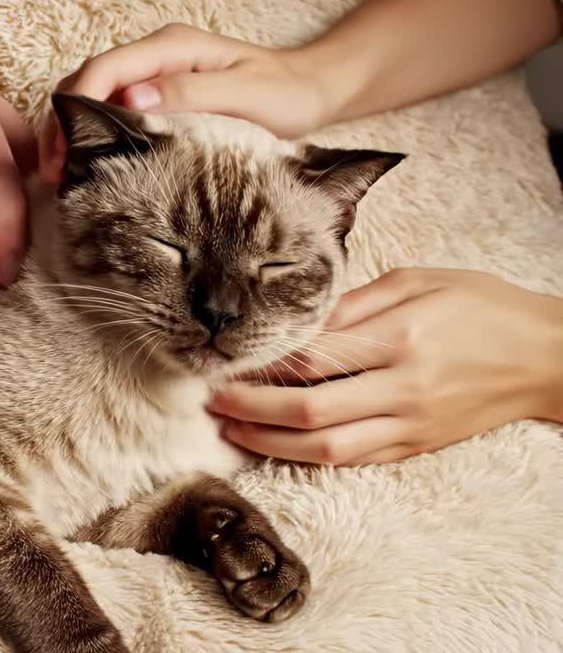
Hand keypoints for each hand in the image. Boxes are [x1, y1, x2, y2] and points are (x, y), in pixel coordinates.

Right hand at [41, 24, 331, 178]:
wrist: (312, 93)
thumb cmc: (285, 95)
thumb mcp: (243, 97)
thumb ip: (189, 95)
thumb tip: (132, 103)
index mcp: (172, 47)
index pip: (104, 69)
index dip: (76, 108)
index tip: (65, 151)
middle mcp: (156, 56)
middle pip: (87, 82)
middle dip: (63, 124)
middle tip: (55, 173)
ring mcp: (154, 76)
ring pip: (94, 98)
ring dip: (72, 133)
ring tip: (64, 176)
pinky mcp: (157, 98)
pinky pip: (112, 112)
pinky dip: (92, 138)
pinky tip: (88, 167)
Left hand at [208, 269, 562, 465]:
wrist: (549, 357)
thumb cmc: (483, 307)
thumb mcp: (420, 281)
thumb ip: (355, 302)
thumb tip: (300, 320)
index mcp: (401, 337)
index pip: (315, 358)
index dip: (264, 363)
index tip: (227, 358)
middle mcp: (403, 386)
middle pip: (310, 409)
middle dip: (251, 409)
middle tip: (211, 399)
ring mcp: (411, 423)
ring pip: (327, 447)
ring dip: (269, 443)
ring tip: (231, 430)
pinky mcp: (417, 446)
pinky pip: (354, 460)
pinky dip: (310, 456)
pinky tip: (277, 446)